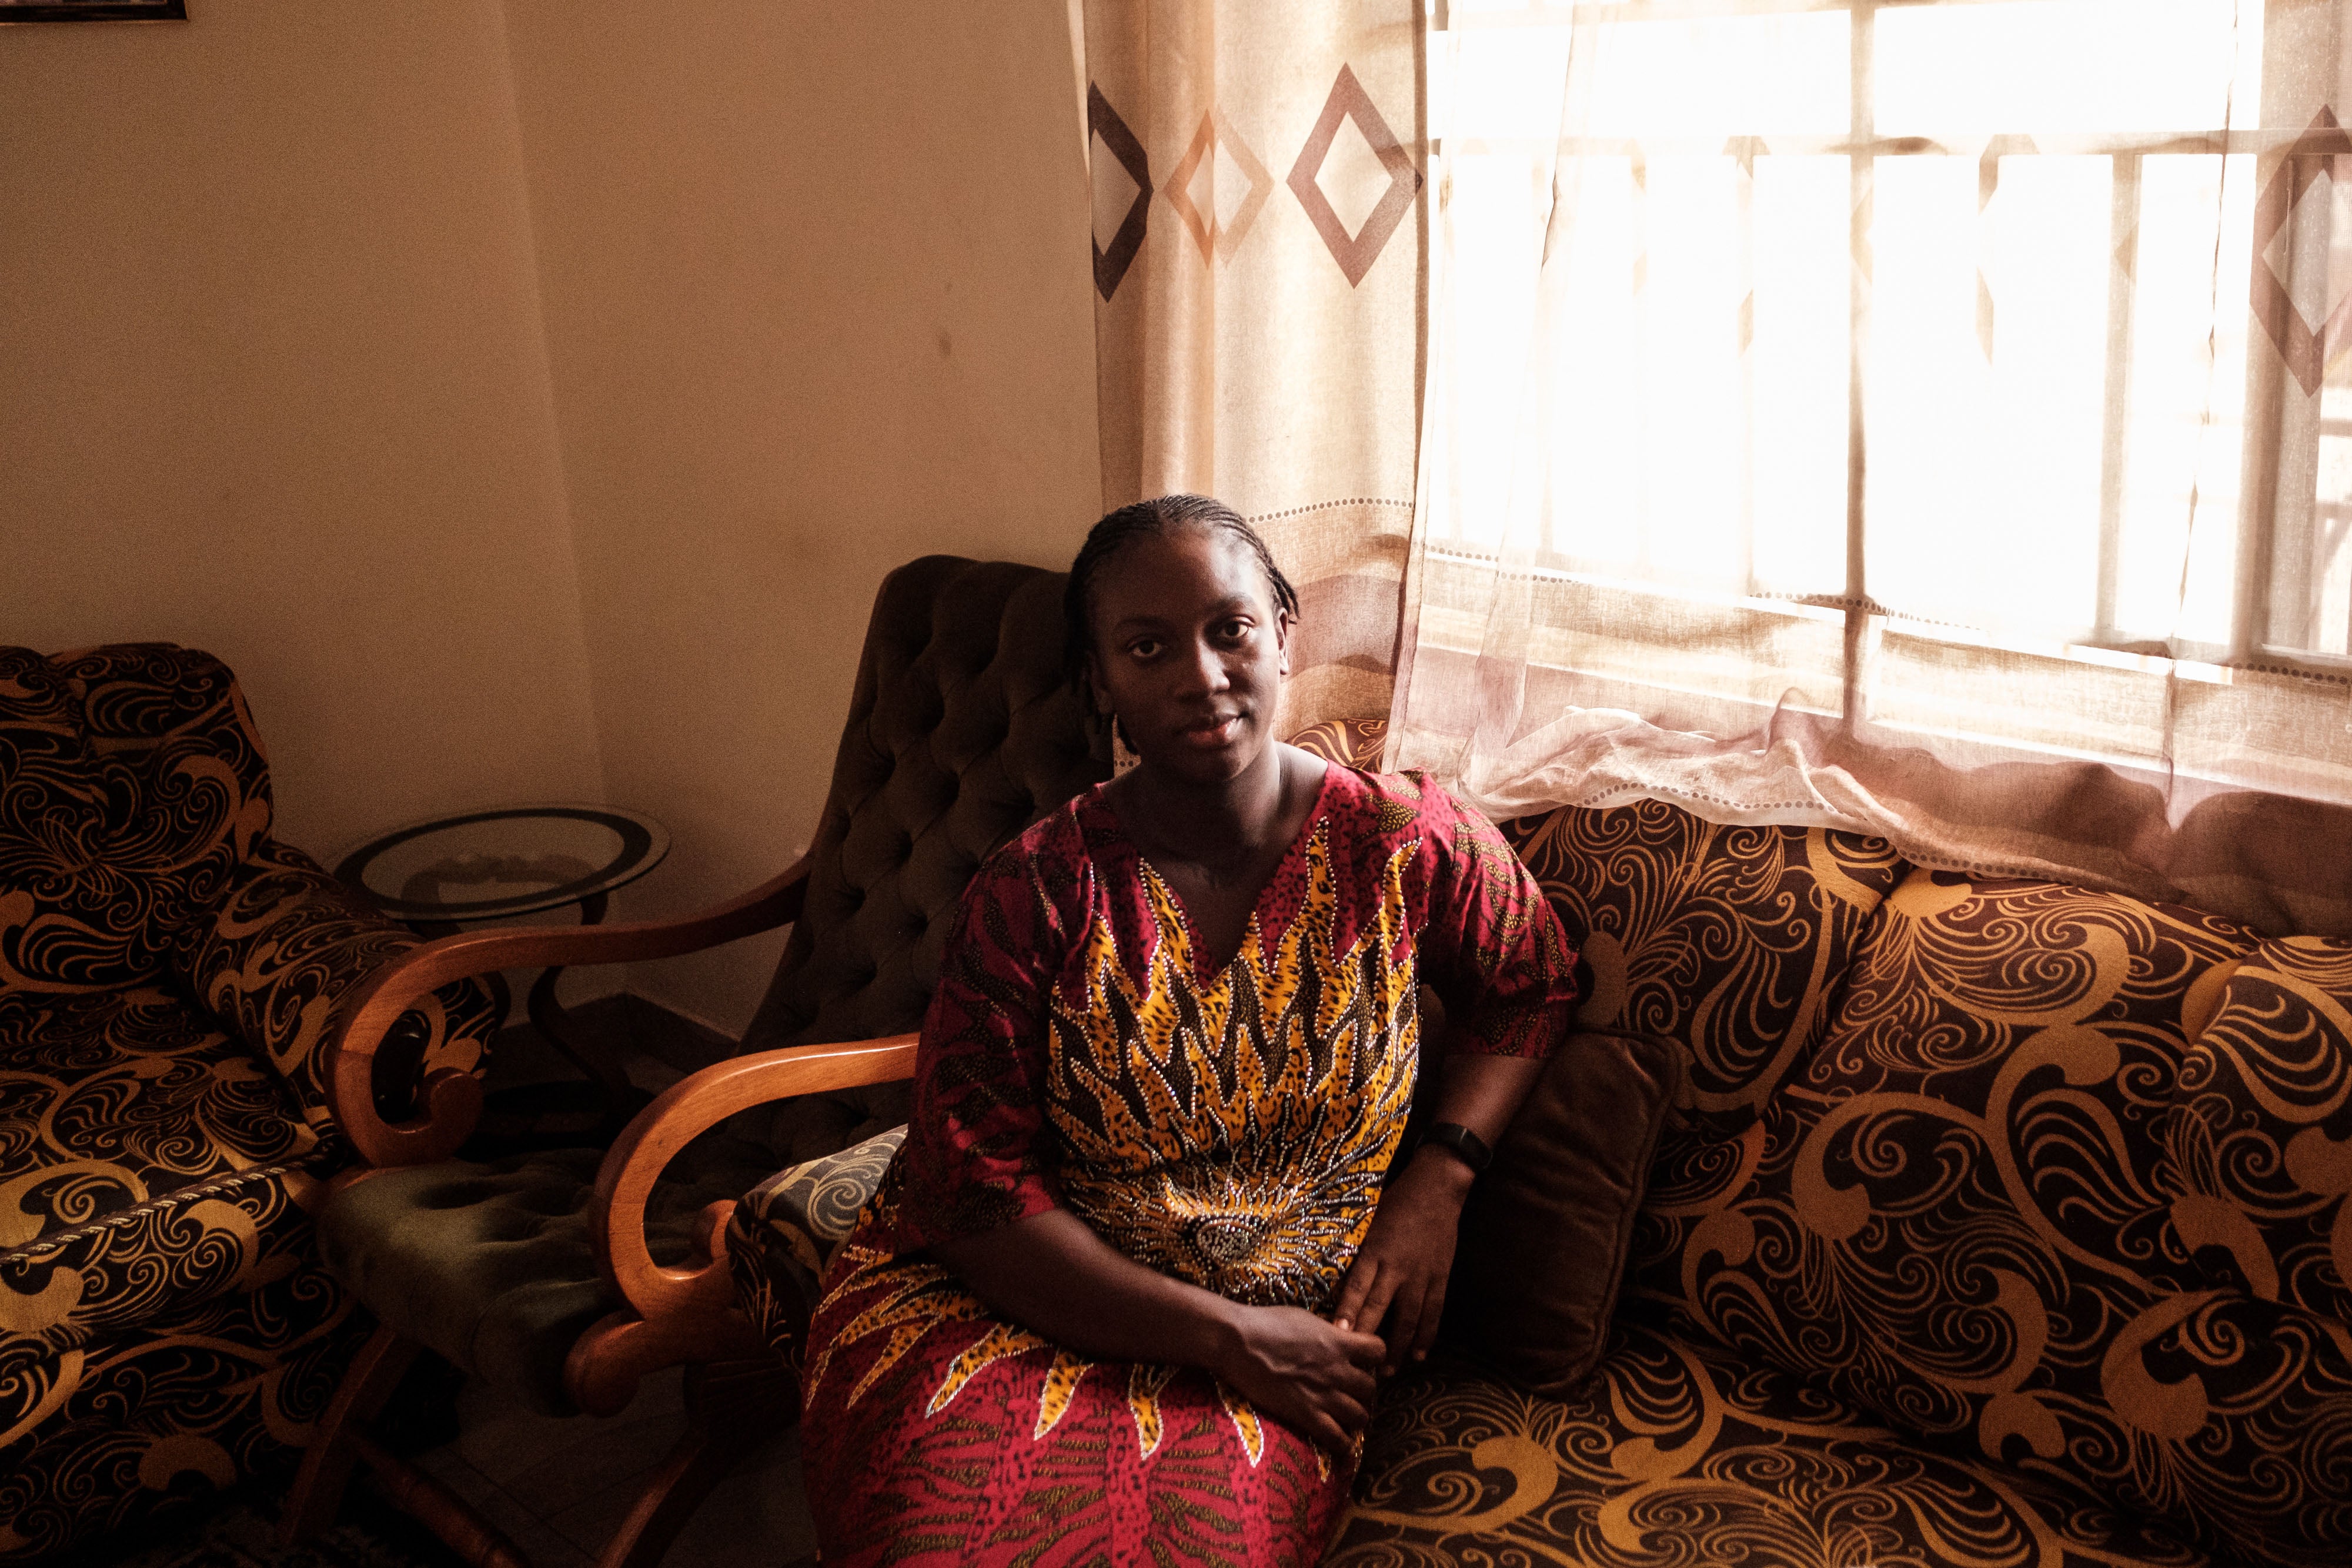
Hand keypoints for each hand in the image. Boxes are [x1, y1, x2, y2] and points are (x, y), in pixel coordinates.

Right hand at [1210, 1303, 1385, 1448]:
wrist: (1237, 1343)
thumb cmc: (1265, 1323)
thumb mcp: (1304, 1318)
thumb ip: (1328, 1332)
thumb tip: (1342, 1334)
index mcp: (1338, 1342)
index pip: (1379, 1350)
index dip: (1374, 1356)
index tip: (1363, 1360)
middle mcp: (1337, 1370)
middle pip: (1371, 1388)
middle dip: (1363, 1391)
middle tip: (1350, 1392)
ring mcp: (1323, 1395)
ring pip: (1361, 1415)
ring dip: (1355, 1416)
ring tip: (1345, 1416)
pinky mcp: (1306, 1415)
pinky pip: (1338, 1439)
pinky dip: (1343, 1444)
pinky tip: (1339, 1441)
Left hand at [1332, 1147, 1473, 1372]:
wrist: (1437, 1186)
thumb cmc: (1396, 1203)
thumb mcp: (1370, 1224)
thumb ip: (1359, 1254)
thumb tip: (1339, 1283)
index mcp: (1376, 1251)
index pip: (1358, 1287)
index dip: (1347, 1312)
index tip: (1337, 1335)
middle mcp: (1398, 1267)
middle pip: (1381, 1309)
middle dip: (1368, 1338)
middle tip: (1358, 1367)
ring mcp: (1421, 1275)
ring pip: (1409, 1318)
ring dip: (1398, 1347)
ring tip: (1387, 1371)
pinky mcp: (1440, 1277)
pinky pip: (1433, 1312)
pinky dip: (1426, 1335)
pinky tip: (1419, 1355)